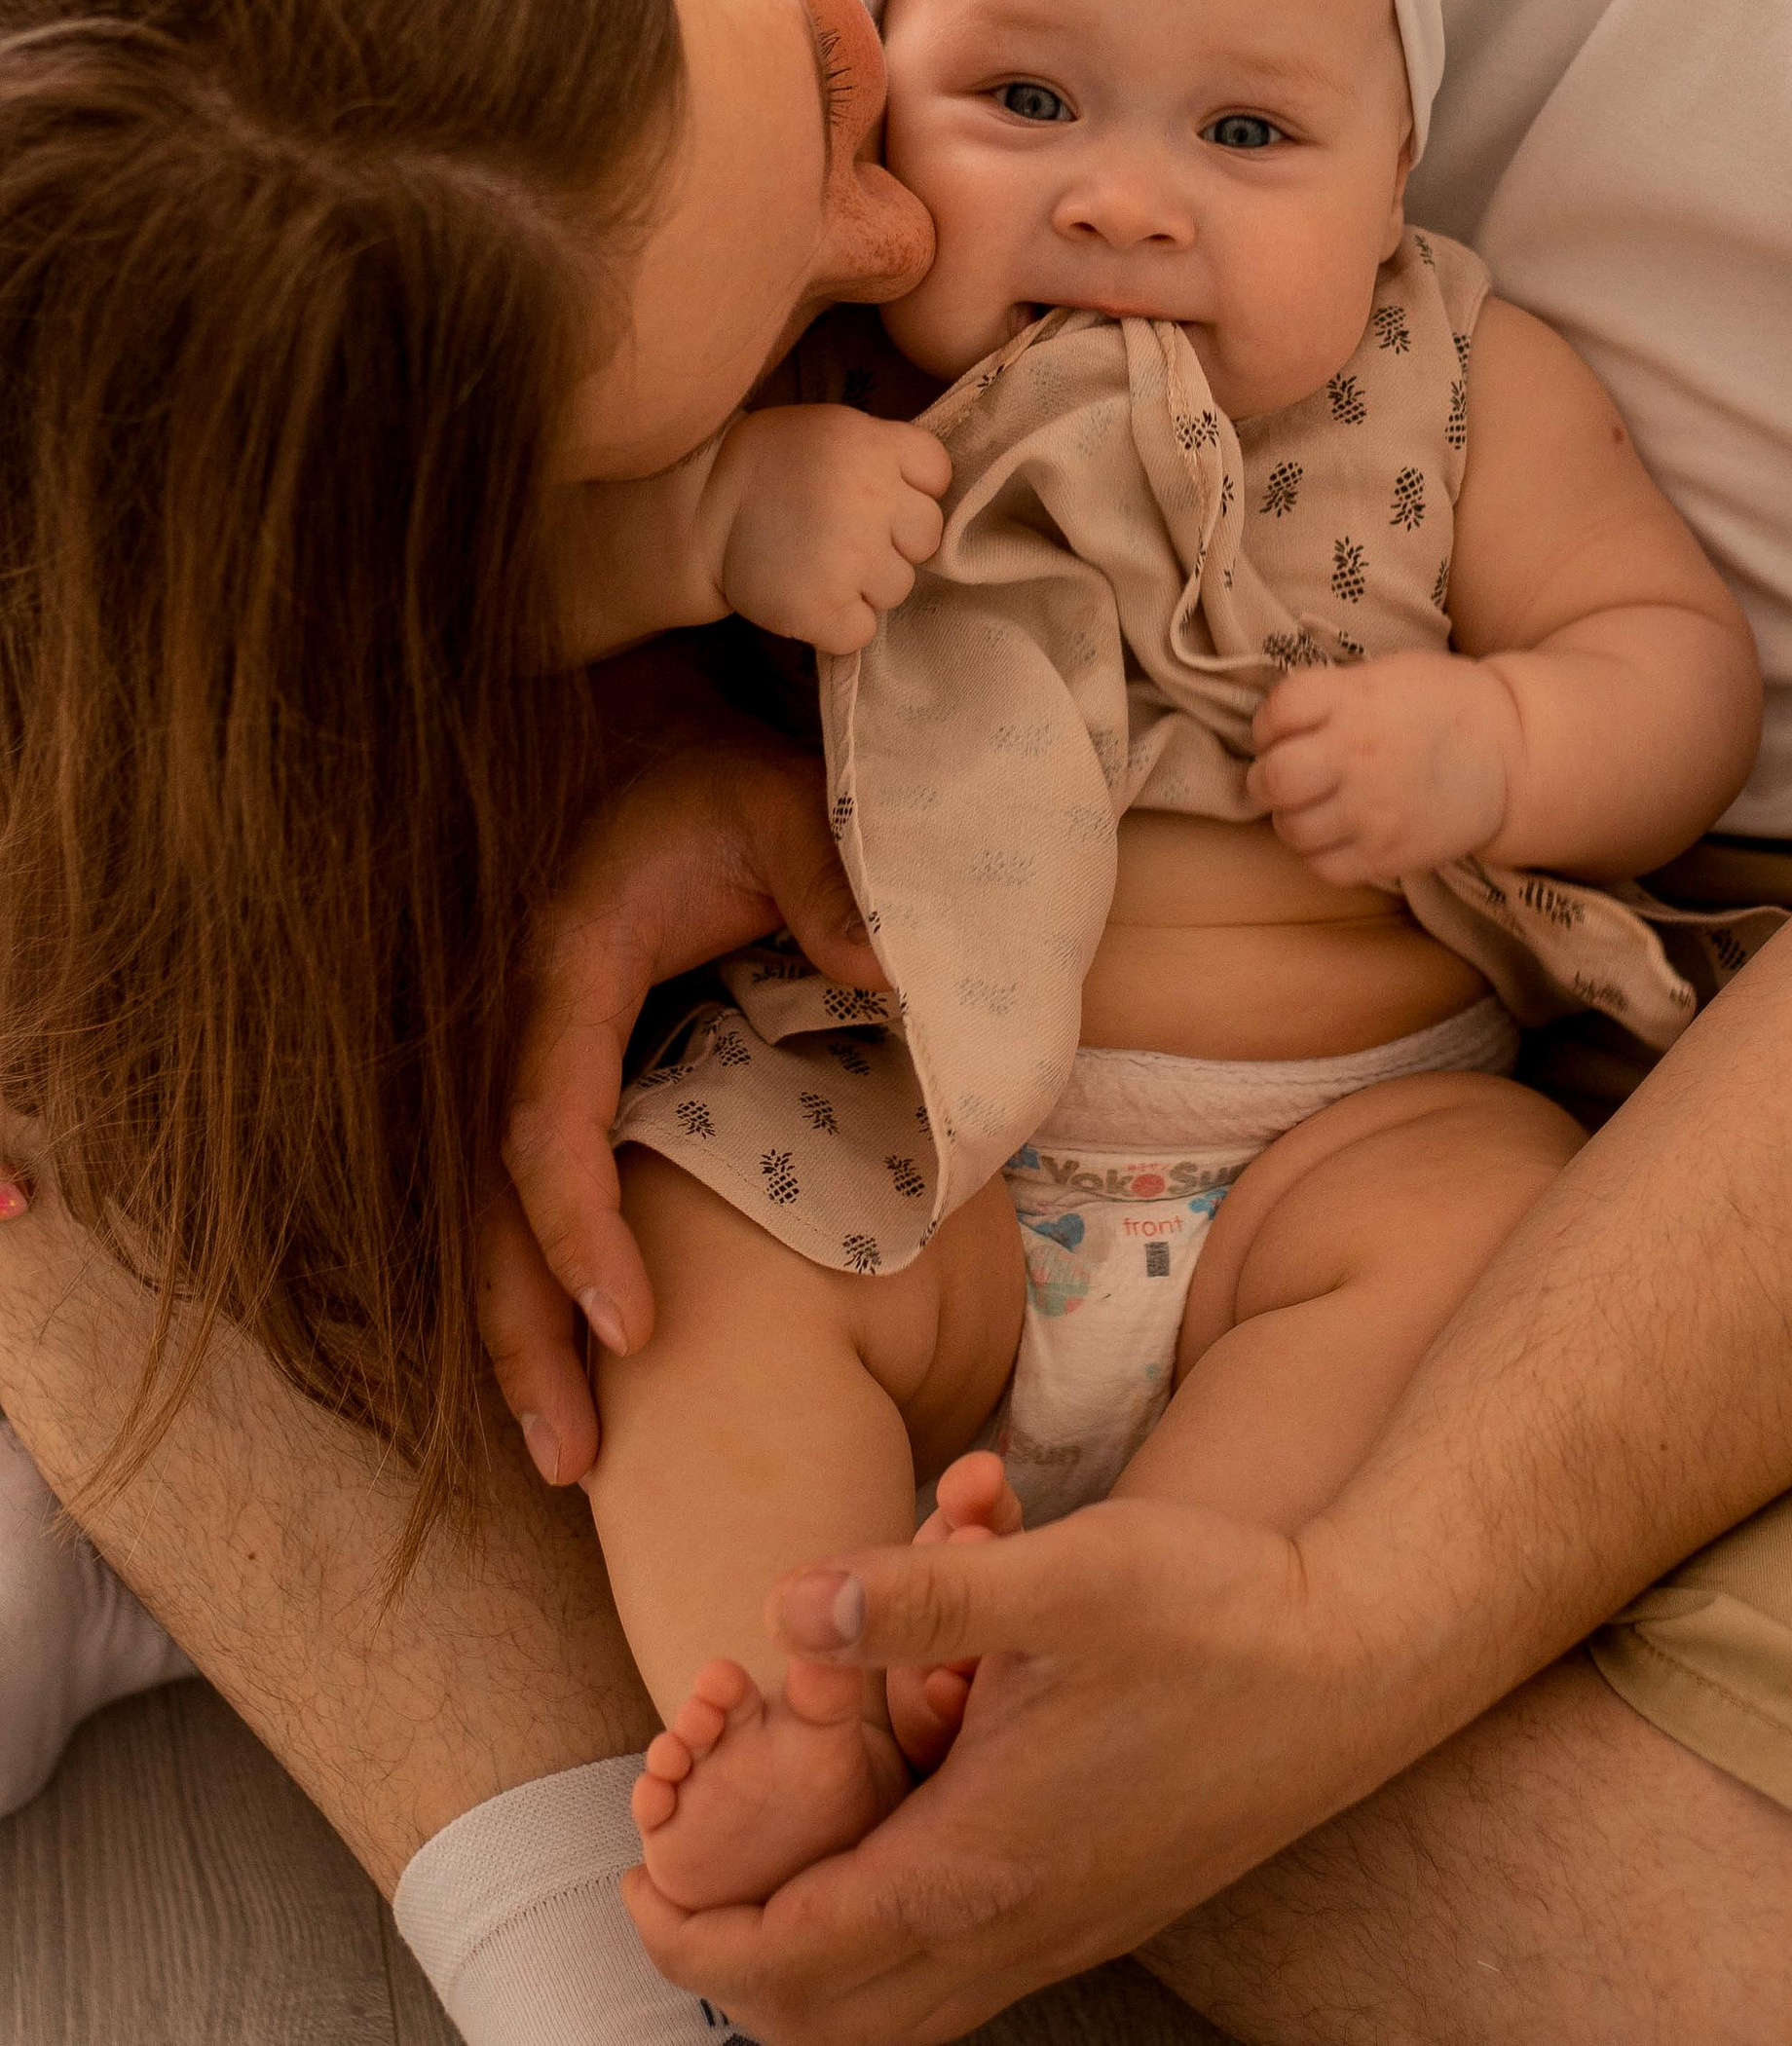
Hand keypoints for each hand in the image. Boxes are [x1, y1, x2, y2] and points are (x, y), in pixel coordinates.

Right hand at [483, 725, 875, 1483]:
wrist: (641, 746)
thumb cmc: (716, 780)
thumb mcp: (784, 800)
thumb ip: (829, 878)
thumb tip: (887, 976)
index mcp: (567, 972)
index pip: (549, 1127)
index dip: (580, 1233)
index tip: (632, 1329)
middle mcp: (521, 1031)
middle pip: (489, 1210)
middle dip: (522, 1336)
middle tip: (575, 1459)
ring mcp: (524, 1062)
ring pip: (490, 1222)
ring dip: (519, 1336)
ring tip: (569, 1459)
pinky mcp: (552, 1083)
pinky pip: (523, 1203)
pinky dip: (537, 1288)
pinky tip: (576, 1376)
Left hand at [619, 1498, 1427, 2041]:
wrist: (1361, 1659)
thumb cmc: (1218, 1609)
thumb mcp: (1062, 1576)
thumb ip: (915, 1597)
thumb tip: (785, 1601)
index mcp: (980, 1858)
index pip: (791, 1957)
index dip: (692, 1932)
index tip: (636, 1874)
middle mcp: (1016, 1925)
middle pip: (829, 2025)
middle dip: (733, 1972)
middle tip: (680, 1889)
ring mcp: (1068, 1930)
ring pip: (898, 2021)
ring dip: (810, 1973)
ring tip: (768, 1878)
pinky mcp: (1104, 1910)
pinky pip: (958, 1988)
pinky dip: (885, 1959)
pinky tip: (888, 1856)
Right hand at [707, 404, 950, 653]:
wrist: (699, 507)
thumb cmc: (770, 466)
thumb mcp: (832, 431)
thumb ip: (882, 455)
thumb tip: (927, 497)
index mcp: (874, 444)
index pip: (938, 475)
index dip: (914, 490)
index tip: (879, 495)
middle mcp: (872, 497)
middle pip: (926, 537)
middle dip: (894, 542)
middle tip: (846, 537)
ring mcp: (851, 555)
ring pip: (898, 588)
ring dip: (866, 586)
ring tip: (820, 565)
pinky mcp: (823, 607)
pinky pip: (861, 632)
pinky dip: (837, 626)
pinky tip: (809, 598)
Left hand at [1246, 647, 1521, 883]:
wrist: (1512, 751)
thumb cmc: (1443, 703)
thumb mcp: (1386, 673)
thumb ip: (1331, 693)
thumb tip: (1276, 724)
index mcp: (1354, 699)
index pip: (1276, 712)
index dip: (1268, 724)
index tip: (1282, 731)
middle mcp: (1357, 753)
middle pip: (1273, 779)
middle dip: (1265, 779)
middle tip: (1281, 777)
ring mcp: (1373, 810)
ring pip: (1291, 830)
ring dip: (1291, 819)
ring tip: (1313, 807)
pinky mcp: (1388, 854)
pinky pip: (1324, 868)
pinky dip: (1319, 853)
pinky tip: (1336, 833)